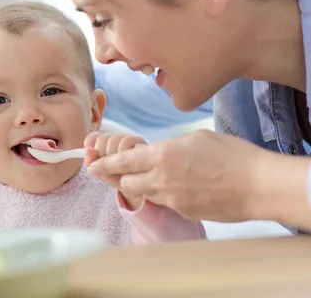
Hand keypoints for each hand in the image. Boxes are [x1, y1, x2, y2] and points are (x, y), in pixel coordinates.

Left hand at [86, 129, 269, 221]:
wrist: (258, 185)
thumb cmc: (232, 155)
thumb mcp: (195, 138)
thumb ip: (168, 146)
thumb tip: (156, 152)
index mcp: (161, 155)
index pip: (121, 162)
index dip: (103, 164)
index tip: (91, 165)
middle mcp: (160, 178)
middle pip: (124, 183)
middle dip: (116, 177)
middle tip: (112, 172)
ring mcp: (171, 198)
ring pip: (142, 194)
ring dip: (139, 186)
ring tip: (147, 177)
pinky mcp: (183, 211)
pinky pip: (164, 202)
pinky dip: (162, 195)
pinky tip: (176, 187)